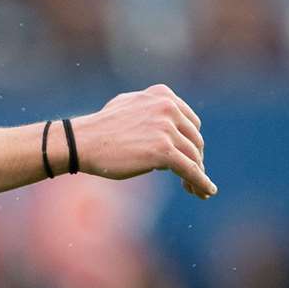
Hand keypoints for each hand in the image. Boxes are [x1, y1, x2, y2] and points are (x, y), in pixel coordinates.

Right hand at [73, 84, 216, 198]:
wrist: (82, 142)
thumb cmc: (100, 127)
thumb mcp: (128, 106)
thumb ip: (151, 109)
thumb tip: (169, 121)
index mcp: (163, 95)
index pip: (190, 122)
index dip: (190, 142)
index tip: (190, 157)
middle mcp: (168, 108)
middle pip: (195, 140)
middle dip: (195, 159)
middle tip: (192, 176)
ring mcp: (166, 129)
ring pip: (194, 157)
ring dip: (197, 175)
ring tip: (196, 190)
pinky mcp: (164, 151)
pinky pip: (191, 170)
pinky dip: (201, 183)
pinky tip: (206, 192)